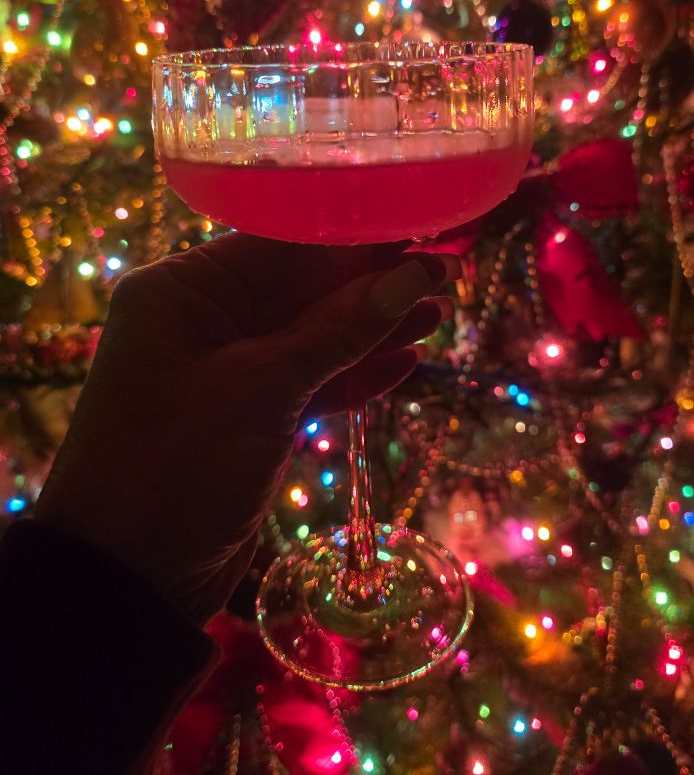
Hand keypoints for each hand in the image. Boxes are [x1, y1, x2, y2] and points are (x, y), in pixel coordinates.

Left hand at [35, 234, 457, 623]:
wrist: (128, 580)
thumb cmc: (178, 466)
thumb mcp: (262, 389)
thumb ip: (337, 330)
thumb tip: (412, 275)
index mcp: (181, 292)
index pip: (280, 246)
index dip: (354, 240)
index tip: (419, 233)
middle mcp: (200, 320)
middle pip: (300, 288)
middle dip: (371, 286)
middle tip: (445, 272)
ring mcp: (224, 370)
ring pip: (311, 337)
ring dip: (372, 329)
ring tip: (439, 312)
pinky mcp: (246, 416)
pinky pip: (307, 382)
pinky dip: (352, 375)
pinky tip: (405, 362)